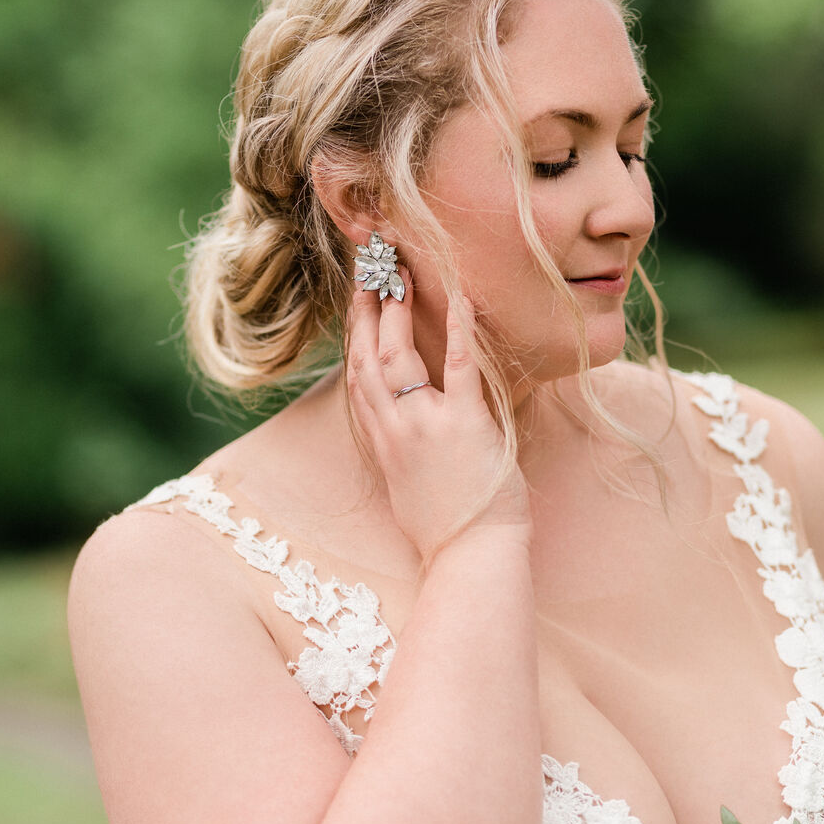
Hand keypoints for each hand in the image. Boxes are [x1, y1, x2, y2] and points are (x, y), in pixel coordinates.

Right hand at [347, 269, 531, 562]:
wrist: (469, 556)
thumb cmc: (445, 528)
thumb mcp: (404, 486)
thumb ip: (397, 450)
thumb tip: (399, 429)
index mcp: (381, 442)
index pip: (357, 377)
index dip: (354, 334)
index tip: (358, 301)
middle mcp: (393, 429)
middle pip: (368, 356)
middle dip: (367, 307)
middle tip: (370, 267)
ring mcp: (425, 425)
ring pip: (398, 355)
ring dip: (397, 309)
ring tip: (400, 271)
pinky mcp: (463, 425)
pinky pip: (458, 367)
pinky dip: (458, 329)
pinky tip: (461, 297)